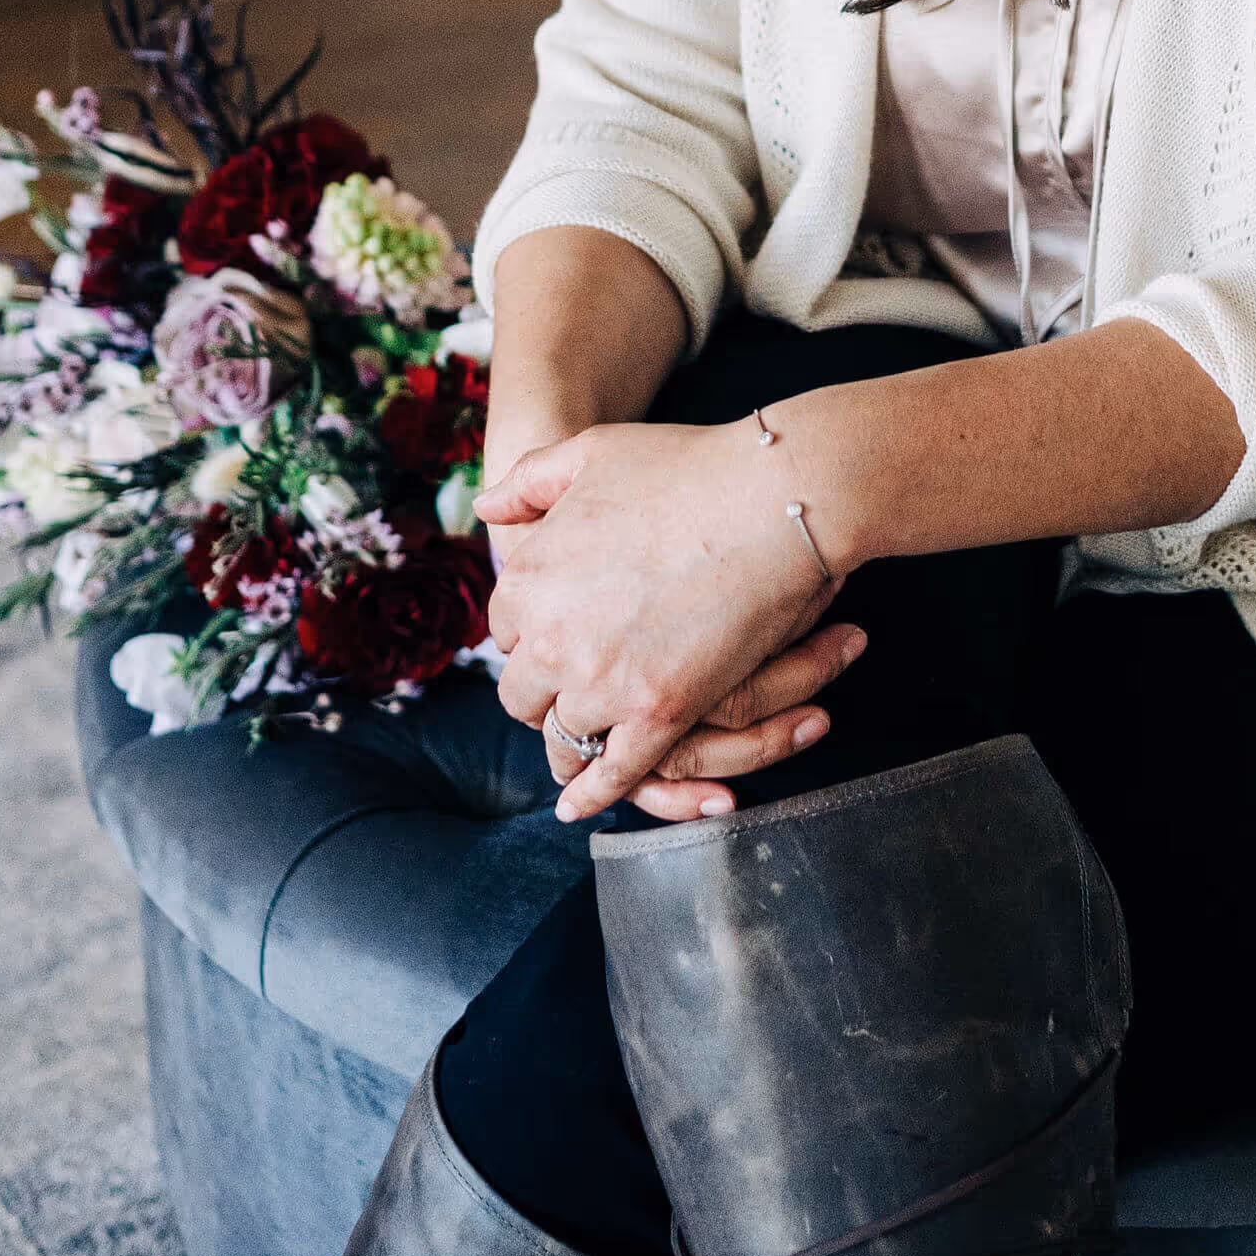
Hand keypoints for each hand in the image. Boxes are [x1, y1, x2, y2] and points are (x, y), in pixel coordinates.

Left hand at [481, 418, 846, 822]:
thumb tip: (485, 507)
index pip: (507, 630)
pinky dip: (593, 795)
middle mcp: (551, 638)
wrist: (771, 499)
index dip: (535, 632)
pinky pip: (613, 773)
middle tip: (571, 685)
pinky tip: (580, 804)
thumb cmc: (687, 467)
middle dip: (542, 691)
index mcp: (527, 578)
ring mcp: (604, 683)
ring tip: (579, 743)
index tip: (559, 632)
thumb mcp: (591, 452)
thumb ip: (529, 480)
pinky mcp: (658, 715)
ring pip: (562, 738)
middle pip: (523, 692)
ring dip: (567, 741)